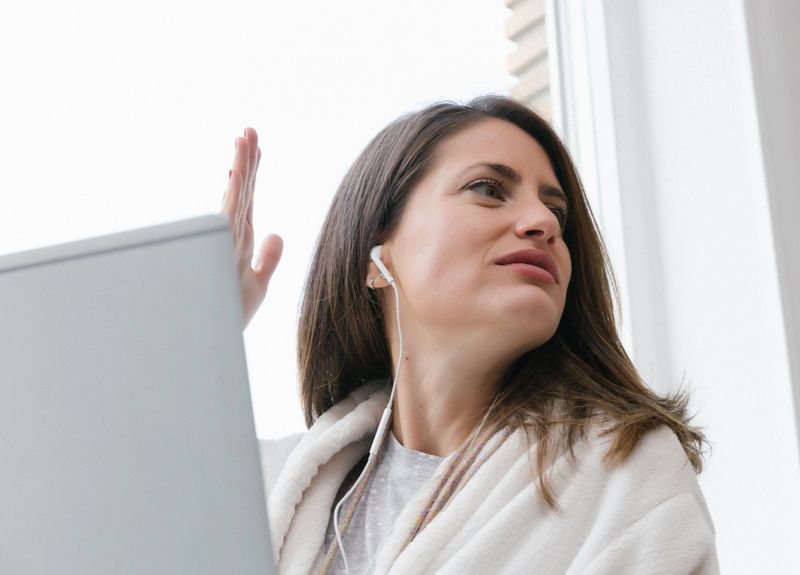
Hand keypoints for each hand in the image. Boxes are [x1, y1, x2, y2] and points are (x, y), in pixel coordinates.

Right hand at [220, 128, 282, 327]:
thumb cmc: (225, 319)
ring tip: (244, 139)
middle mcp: (232, 240)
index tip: (254, 147)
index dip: (251, 174)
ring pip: (236, 199)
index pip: (247, 201)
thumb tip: (279, 233)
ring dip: (241, 168)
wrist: (205, 343)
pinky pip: (229, 218)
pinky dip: (233, 195)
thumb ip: (269, 259)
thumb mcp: (257, 287)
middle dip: (246, 161)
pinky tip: (237, 173)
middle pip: (243, 193)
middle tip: (249, 130)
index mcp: (239, 243)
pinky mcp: (220, 255)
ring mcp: (225, 245)